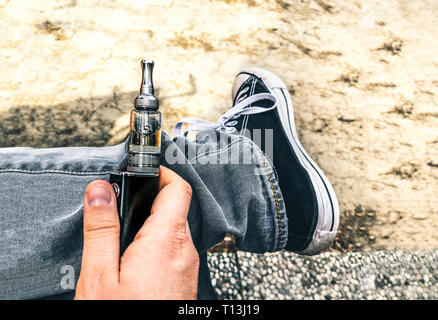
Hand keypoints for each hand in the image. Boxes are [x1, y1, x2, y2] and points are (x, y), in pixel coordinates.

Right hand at [75, 166, 198, 299]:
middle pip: (173, 207)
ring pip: (173, 229)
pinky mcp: (185, 279)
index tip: (138, 172)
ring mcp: (188, 266)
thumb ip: (101, 230)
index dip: (159, 173)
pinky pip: (174, 249)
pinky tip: (134, 259)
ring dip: (150, 224)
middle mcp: (185, 251)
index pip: (177, 188)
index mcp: (166, 241)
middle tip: (119, 207)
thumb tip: (99, 190)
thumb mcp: (99, 277)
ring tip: (122, 236)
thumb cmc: (125, 317)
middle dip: (147, 201)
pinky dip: (156, 244)